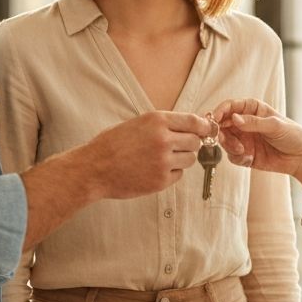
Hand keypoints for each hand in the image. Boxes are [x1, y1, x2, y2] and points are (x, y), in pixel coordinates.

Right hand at [83, 110, 208, 199]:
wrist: (94, 169)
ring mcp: (163, 161)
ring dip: (182, 159)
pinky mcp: (161, 180)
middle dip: (190, 144)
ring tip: (161, 159)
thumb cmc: (113, 144)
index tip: (207, 130)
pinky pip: (179, 175)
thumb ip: (164, 124)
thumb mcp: (138, 123)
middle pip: (195, 141)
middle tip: (177, 147)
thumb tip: (193, 126)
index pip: (194, 121)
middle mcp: (163, 139)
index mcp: (157, 121)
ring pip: (190, 159)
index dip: (204, 126)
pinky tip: (154, 170)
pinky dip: (171, 173)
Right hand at [211, 98, 301, 175]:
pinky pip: (232, 156)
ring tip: (241, 149)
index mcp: (253, 109)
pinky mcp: (245, 154)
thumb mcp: (275, 125)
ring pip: (224, 140)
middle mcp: (245, 123)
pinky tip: (248, 158)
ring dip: (229, 145)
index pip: (231, 106)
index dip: (220, 111)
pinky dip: (236, 157)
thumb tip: (233, 118)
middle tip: (223, 138)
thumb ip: (254, 122)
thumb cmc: (293, 135)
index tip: (214, 118)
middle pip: (222, 123)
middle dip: (220, 131)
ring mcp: (244, 139)